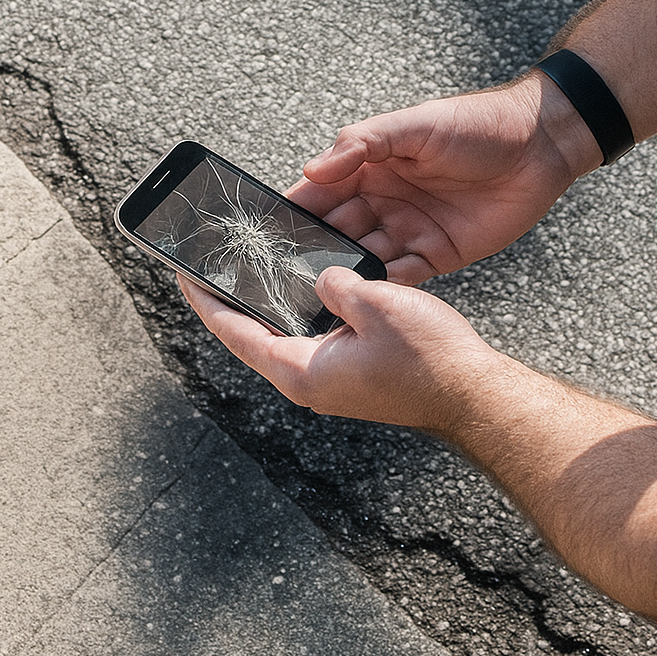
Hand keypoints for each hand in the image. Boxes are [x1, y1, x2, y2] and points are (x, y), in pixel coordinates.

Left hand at [178, 265, 494, 430]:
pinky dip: (307, 306)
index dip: (205, 299)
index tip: (182, 274)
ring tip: (256, 264)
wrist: (474, 394)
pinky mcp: (354, 371)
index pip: (235, 332)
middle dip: (234, 296)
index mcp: (301, 371)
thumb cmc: (428, 360)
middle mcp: (310, 380)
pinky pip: (319, 333)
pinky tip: (312, 279)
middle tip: (213, 262)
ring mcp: (333, 378)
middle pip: (256, 332)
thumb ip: (334, 284)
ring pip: (289, 331)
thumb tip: (324, 279)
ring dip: (273, 300)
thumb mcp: (372, 302)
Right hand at [288, 72, 599, 283]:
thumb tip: (311, 169)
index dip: (292, 210)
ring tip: (313, 297)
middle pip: (335, 231)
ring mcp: (409, 228)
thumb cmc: (477, 123)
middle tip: (280, 276)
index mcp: (371, 165)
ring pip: (363, 258)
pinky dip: (381, 289)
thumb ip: (361, 144)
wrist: (541, 145)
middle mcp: (383, 198)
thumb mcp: (414, 125)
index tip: (261, 231)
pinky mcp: (438, 253)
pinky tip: (362, 302)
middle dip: (310, 251)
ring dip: (342, 276)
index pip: (320, 191)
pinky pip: (401, 277)